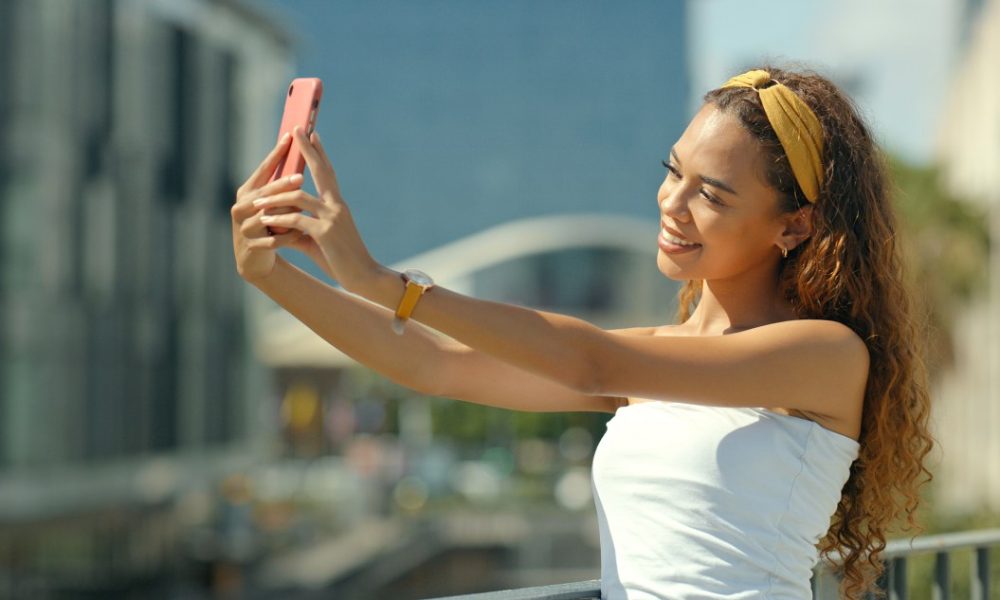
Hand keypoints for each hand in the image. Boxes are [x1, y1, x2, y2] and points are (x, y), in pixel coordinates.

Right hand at [231, 133, 307, 282]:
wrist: (256, 258)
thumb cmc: (269, 225)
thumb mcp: (272, 204)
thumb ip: (281, 186)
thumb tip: (302, 155)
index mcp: (247, 191)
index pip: (264, 169)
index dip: (276, 153)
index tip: (290, 136)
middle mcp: (241, 206)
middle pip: (265, 193)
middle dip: (283, 185)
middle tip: (300, 177)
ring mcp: (244, 227)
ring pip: (269, 217)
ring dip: (287, 215)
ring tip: (304, 211)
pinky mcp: (251, 245)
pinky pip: (274, 239)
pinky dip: (288, 237)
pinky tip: (300, 234)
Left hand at [252, 126, 378, 290]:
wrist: (365, 276)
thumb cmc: (344, 260)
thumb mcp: (322, 241)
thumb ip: (302, 230)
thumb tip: (282, 227)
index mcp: (338, 205)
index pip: (328, 174)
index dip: (320, 154)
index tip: (313, 135)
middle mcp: (337, 206)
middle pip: (321, 171)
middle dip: (308, 150)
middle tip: (298, 130)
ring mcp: (332, 218)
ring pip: (298, 197)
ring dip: (275, 197)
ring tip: (258, 199)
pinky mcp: (325, 233)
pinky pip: (295, 222)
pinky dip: (278, 222)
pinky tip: (265, 223)